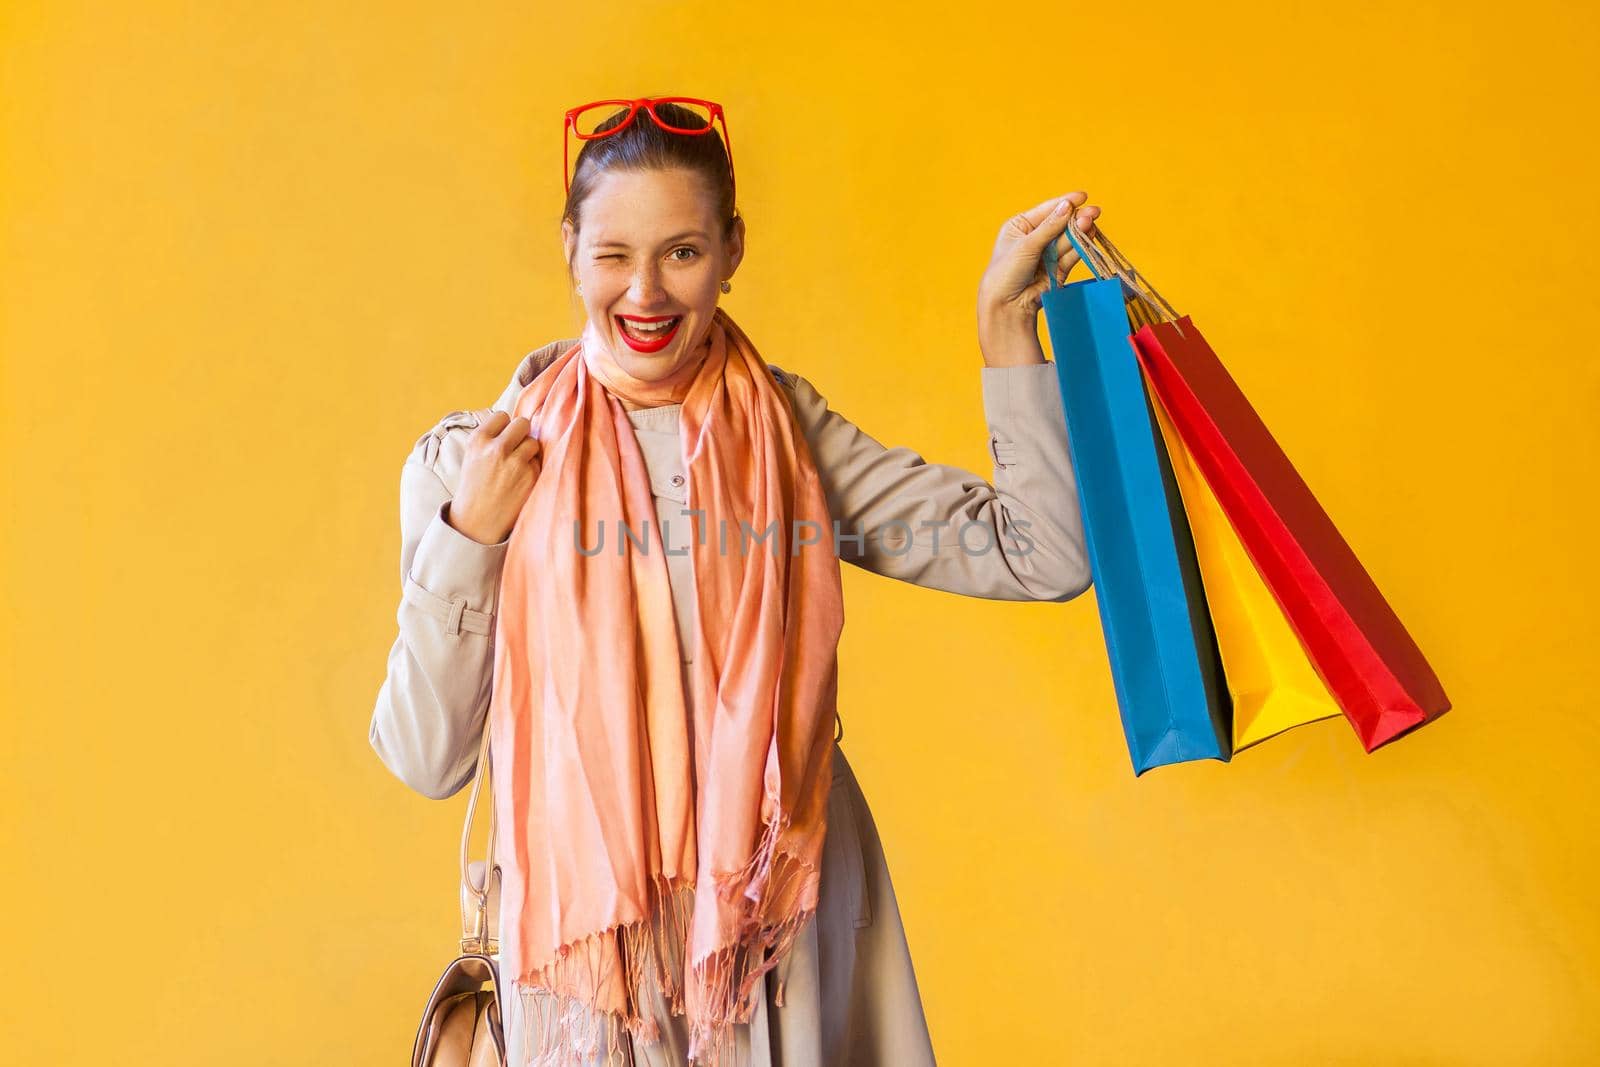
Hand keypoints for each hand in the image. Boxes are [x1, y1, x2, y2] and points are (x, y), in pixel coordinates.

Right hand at [445, 411, 542, 545]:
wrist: (477, 521)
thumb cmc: (476, 487)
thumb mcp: (473, 456)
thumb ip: (491, 438)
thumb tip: (518, 423)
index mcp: (478, 440)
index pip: (502, 416)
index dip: (505, 426)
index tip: (504, 437)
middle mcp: (497, 449)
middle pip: (522, 423)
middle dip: (521, 434)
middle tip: (516, 448)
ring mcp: (516, 463)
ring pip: (534, 442)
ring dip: (529, 452)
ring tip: (517, 467)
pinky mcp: (531, 476)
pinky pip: (539, 462)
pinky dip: (534, 469)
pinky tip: (521, 481)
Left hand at [976, 192, 1102, 363]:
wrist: (1006, 305)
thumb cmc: (1006, 272)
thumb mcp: (1026, 245)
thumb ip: (1049, 227)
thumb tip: (1067, 206)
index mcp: (1020, 226)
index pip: (1046, 211)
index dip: (1064, 203)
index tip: (1082, 196)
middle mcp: (1034, 238)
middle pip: (1060, 224)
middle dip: (1076, 218)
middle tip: (1094, 212)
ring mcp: (1047, 254)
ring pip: (1068, 239)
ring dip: (1079, 231)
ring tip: (1090, 222)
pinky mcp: (1058, 269)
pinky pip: (1071, 254)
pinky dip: (1080, 246)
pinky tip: (1089, 236)